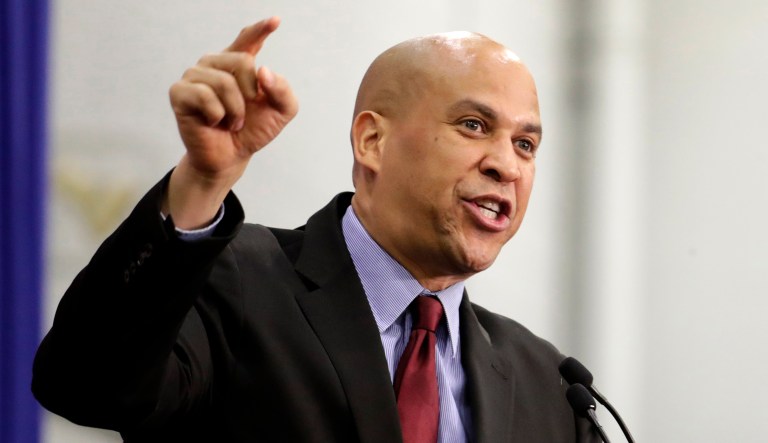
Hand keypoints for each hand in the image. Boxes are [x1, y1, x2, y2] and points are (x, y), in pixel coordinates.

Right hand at [165, 17, 297, 227]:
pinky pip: (204, 96)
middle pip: (242, 61)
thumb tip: (263, 71)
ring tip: (230, 121)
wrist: (230, 158)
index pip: (247, 40)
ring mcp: (194, 76)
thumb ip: (283, 91)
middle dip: (251, 94)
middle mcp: (214, 64)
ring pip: (224, 81)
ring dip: (235, 110)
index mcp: (238, 65)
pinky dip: (217, 114)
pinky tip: (213, 122)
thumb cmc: (251, 131)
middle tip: (244, 114)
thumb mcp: (280, 112)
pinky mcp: (179, 92)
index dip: (260, 29)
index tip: (275, 21)